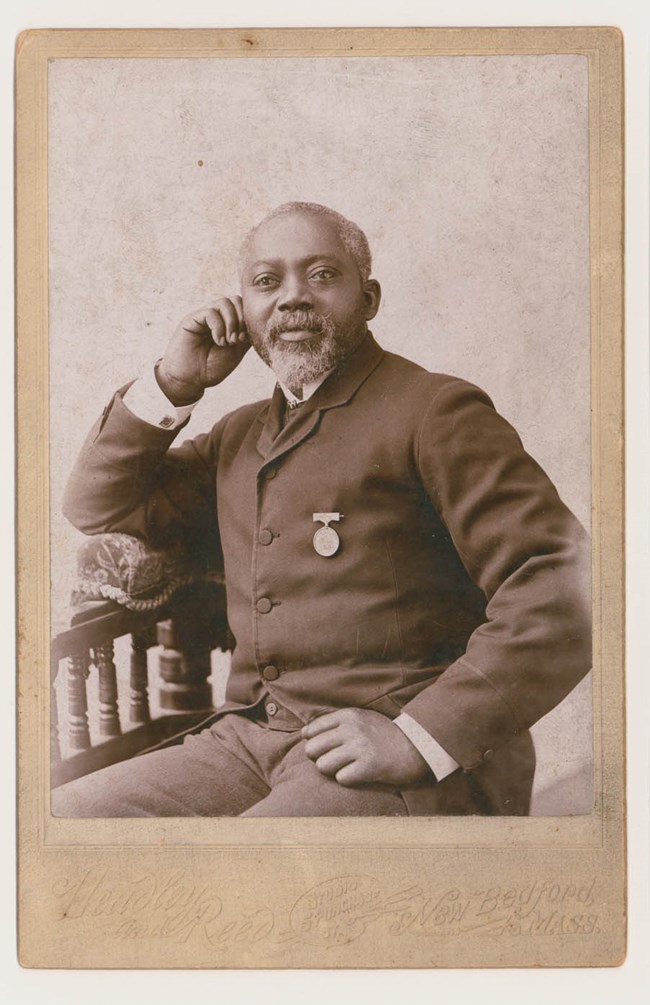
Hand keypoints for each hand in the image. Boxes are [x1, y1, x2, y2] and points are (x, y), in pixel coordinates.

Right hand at [157, 297, 250, 404]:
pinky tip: (219, 341)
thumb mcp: (236, 351)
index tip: (245, 339)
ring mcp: (204, 317)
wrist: (190, 380)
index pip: (244, 306)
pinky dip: (219, 327)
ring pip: (224, 302)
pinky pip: (210, 312)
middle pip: (236, 299)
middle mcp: (216, 317)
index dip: (249, 319)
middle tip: (237, 340)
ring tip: (228, 342)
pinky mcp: (192, 319)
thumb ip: (246, 334)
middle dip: (242, 318)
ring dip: (231, 322)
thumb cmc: (211, 367)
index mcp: (228, 323)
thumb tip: (256, 320)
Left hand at [302, 708, 431, 787]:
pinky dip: (348, 779)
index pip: (311, 730)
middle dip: (319, 758)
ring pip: (323, 765)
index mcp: (348, 715)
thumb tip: (305, 733)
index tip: (324, 748)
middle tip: (334, 761)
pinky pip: (341, 778)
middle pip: (312, 749)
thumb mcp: (362, 718)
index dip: (313, 742)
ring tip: (347, 767)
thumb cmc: (385, 735)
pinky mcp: (368, 766)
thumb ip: (336, 722)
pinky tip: (359, 774)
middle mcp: (351, 729)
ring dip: (333, 770)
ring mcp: (360, 747)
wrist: (416, 747)